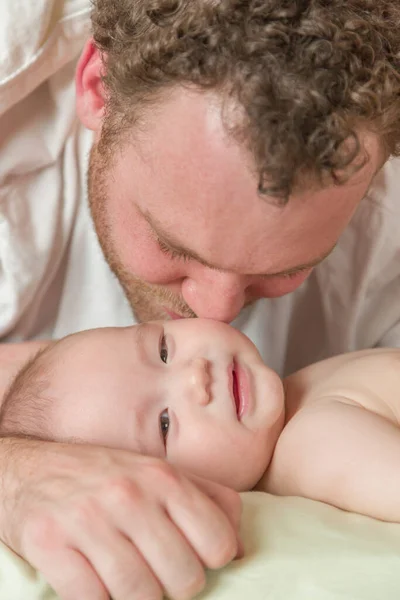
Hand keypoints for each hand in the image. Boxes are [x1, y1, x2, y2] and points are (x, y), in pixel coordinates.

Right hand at [1, 438, 241, 599]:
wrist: (27, 470)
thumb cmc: (103, 476)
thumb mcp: (159, 473)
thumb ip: (208, 499)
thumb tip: (241, 546)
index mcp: (163, 477)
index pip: (219, 542)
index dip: (210, 559)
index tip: (191, 555)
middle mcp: (128, 495)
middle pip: (185, 578)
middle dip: (175, 584)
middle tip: (156, 571)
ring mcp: (88, 519)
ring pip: (142, 596)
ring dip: (138, 598)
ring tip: (127, 578)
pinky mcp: (50, 544)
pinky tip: (95, 582)